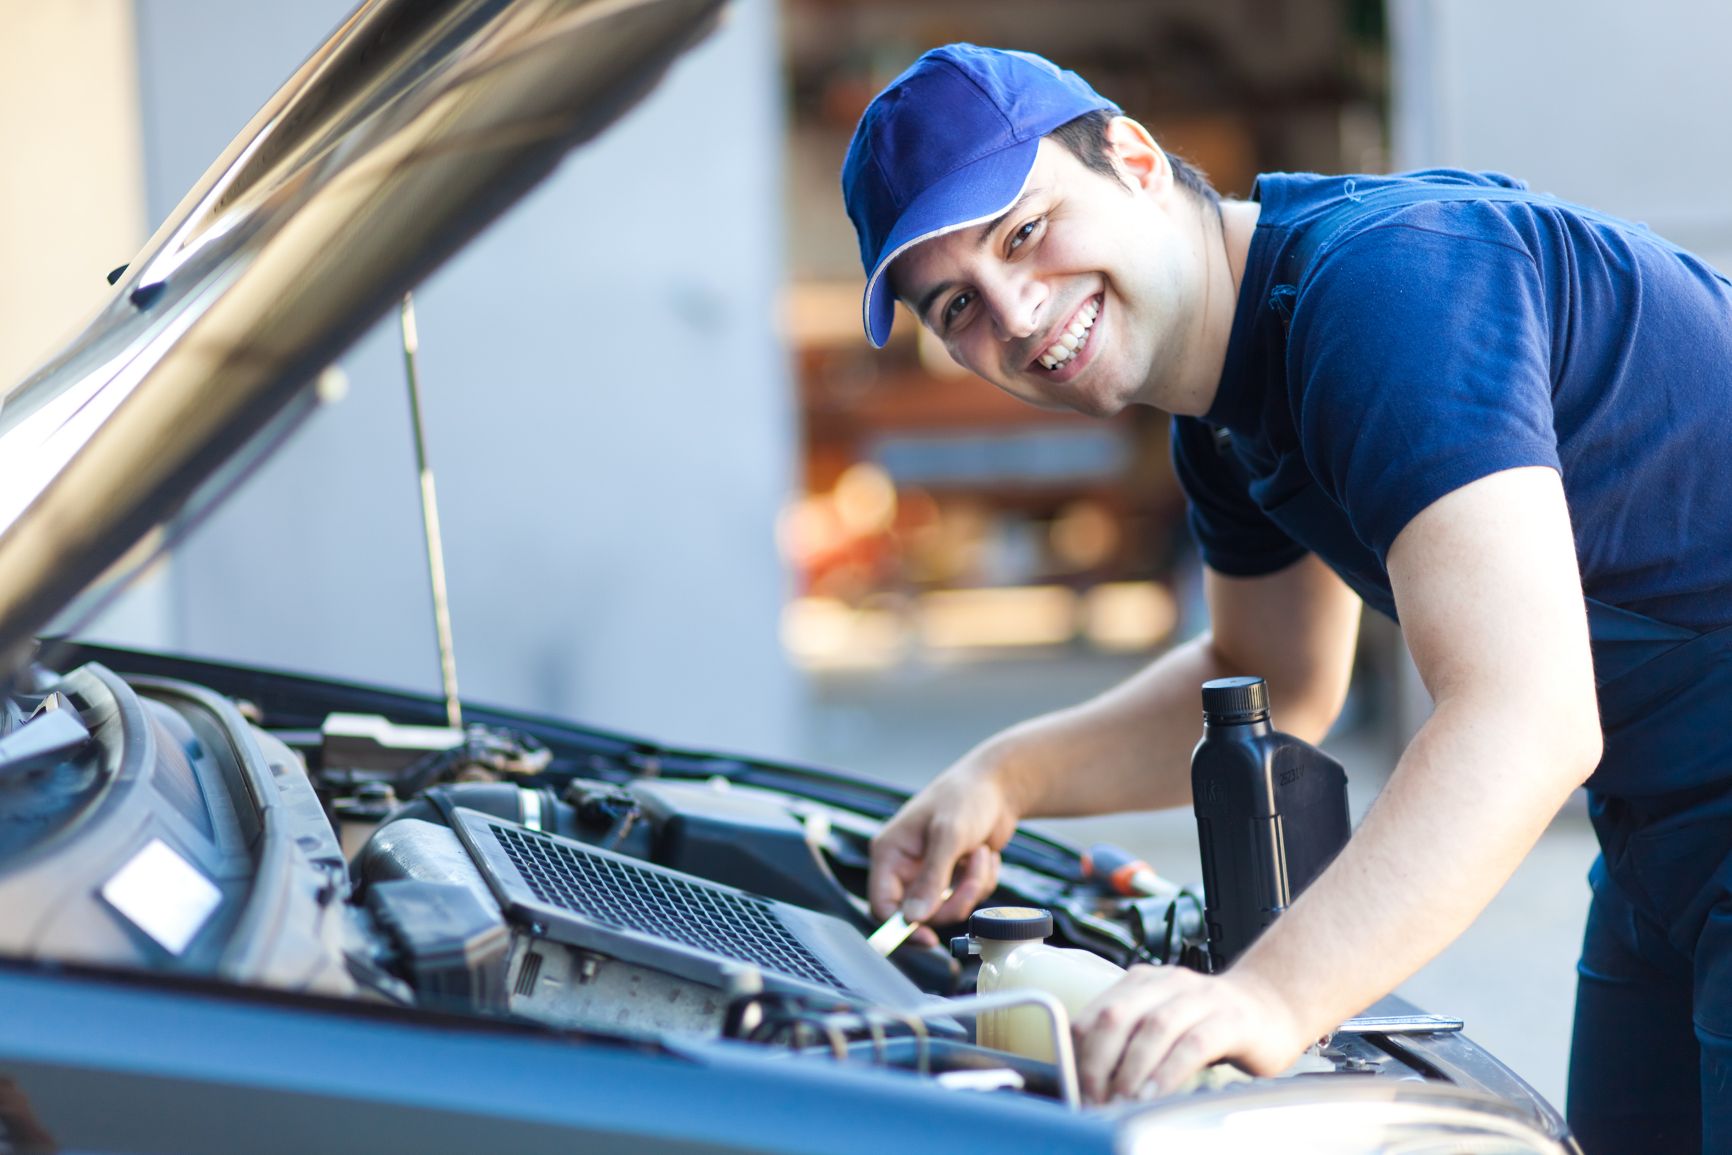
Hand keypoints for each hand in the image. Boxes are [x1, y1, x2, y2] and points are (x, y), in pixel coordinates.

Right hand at [868, 753, 1021, 935]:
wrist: (999, 786)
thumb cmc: (966, 797)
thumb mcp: (949, 835)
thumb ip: (931, 878)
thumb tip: (913, 919)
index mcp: (890, 853)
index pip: (882, 904)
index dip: (900, 928)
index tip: (928, 939)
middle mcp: (905, 866)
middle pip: (919, 913)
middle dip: (953, 899)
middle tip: (972, 879)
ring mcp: (929, 873)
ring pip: (947, 908)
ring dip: (971, 885)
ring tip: (982, 854)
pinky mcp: (952, 876)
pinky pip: (966, 899)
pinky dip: (982, 880)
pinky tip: (985, 853)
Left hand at [1072, 965, 1309, 1102]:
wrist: (1271, 1008)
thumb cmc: (1209, 1024)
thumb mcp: (1163, 1025)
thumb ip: (1131, 1043)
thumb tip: (1089, 1085)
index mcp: (1142, 982)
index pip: (1097, 1013)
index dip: (1080, 1053)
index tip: (1076, 1089)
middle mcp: (1168, 983)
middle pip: (1118, 1017)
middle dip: (1098, 1062)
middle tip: (1093, 1099)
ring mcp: (1202, 998)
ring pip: (1154, 1028)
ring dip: (1131, 1069)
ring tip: (1120, 1102)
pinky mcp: (1232, 1020)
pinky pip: (1193, 1044)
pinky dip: (1168, 1072)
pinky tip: (1154, 1095)